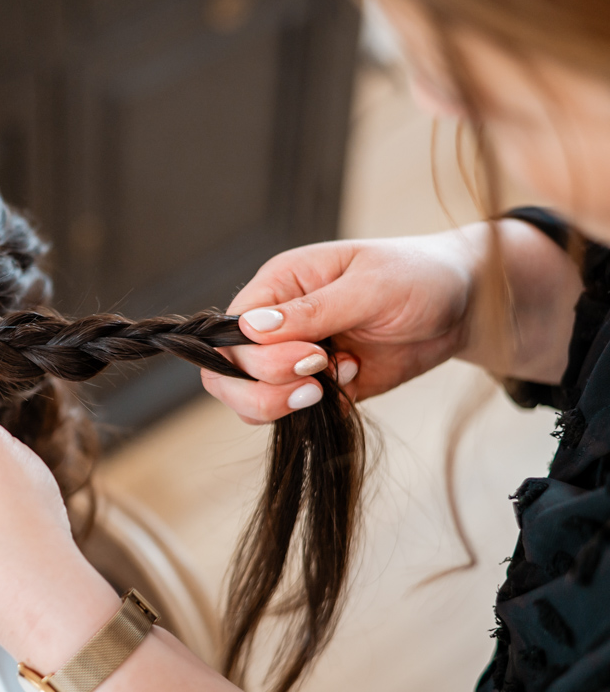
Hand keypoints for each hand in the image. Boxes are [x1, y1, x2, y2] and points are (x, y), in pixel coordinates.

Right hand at [204, 226, 495, 422]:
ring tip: (336, 381)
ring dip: (286, 403)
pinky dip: (313, 414)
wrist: (464, 306)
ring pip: (249, 400)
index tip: (311, 357)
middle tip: (320, 378)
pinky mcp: (315, 387)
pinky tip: (352, 382)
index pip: (230, 332)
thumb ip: (312, 310)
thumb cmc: (419, 277)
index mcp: (277, 285)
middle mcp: (275, 324)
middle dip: (266, 387)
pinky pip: (288, 414)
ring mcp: (291, 359)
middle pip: (227, 372)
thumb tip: (253, 327)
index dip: (256, 356)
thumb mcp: (370, 286)